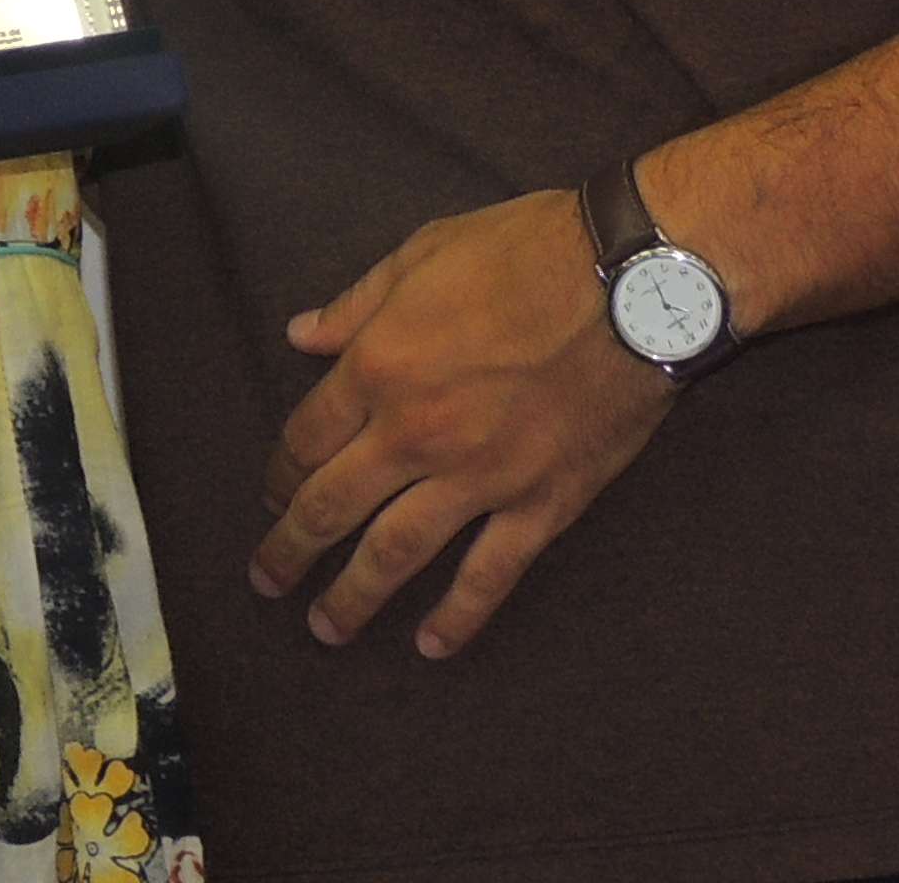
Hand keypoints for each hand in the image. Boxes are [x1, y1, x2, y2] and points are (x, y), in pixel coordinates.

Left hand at [249, 188, 676, 658]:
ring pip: (396, 553)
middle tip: (265, 581)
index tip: (271, 493)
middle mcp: (415, 434)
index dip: (281, 470)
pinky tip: (431, 645)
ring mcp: (480, 477)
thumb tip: (300, 334)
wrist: (633, 285)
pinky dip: (458, 616)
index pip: (307, 437)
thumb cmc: (525, 253)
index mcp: (378, 368)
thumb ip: (357, 305)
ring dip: (353, 596)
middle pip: (333, 505)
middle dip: (291, 548)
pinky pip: (490, 574)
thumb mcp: (422, 254)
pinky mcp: (542, 504)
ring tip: (325, 628)